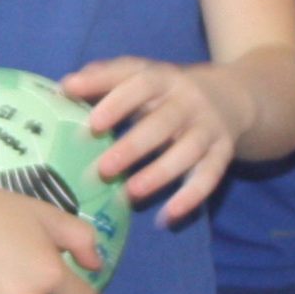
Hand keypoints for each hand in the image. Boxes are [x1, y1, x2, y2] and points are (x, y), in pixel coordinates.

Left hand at [65, 56, 245, 220]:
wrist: (229, 96)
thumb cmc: (165, 92)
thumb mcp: (140, 76)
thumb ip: (104, 79)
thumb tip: (65, 86)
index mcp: (162, 78)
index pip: (140, 83)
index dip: (117, 103)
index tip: (92, 124)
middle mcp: (188, 100)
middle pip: (164, 122)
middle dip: (134, 146)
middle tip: (103, 169)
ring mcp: (208, 127)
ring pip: (188, 150)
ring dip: (160, 173)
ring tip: (130, 193)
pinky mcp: (222, 152)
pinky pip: (209, 176)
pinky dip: (190, 197)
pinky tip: (167, 216)